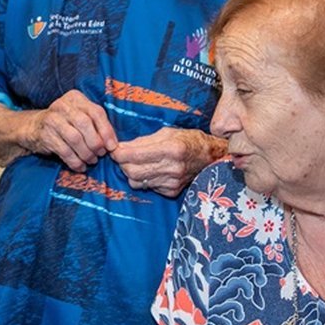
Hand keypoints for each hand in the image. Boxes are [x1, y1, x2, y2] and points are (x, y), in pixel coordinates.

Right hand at [23, 90, 116, 171]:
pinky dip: (75, 161)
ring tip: (91, 161)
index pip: (96, 112)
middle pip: (85, 124)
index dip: (106, 130)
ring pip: (75, 138)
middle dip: (95, 142)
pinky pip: (64, 151)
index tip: (112, 146)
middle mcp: (62, 105)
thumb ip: (95, 124)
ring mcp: (52, 119)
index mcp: (76, 98)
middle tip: (100, 154)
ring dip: (86, 153)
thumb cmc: (64, 123)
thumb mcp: (78, 116)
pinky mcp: (45, 135)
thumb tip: (112, 144)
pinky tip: (80, 166)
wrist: (33, 127)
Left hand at [110, 128, 224, 197]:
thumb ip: (143, 141)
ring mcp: (173, 182)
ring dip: (132, 172)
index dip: (118, 153)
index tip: (114, 150)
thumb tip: (121, 147)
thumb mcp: (166, 133)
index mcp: (171, 149)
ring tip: (137, 163)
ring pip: (137, 182)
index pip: (133, 156)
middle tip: (122, 156)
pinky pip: (148, 187)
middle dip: (122, 164)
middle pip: (132, 171)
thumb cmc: (188, 140)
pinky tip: (152, 171)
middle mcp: (172, 168)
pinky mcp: (172, 192)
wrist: (210, 157)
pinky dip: (145, 180)